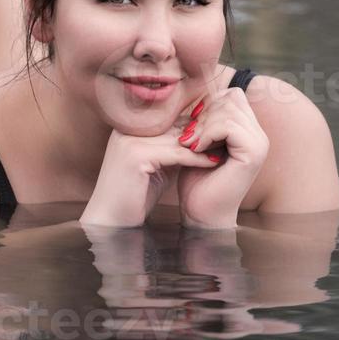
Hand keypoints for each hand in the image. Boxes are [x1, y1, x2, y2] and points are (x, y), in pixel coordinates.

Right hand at [79, 125, 218, 228]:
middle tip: (228, 137)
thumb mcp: (156, 166)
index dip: (196, 125)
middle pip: (173, 124)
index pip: (168, 118)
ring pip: (177, 137)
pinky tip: (214, 162)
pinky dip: (197, 158)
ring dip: (204, 143)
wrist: (110, 221)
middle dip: (203, 131)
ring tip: (226, 148)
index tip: (220, 131)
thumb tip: (200, 137)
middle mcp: (126, 129)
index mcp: (128, 128)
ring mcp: (129, 141)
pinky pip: (176, 153)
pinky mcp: (135, 156)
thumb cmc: (134, 197)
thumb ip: (172, 149)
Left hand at [177, 87, 269, 229]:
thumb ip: (205, 118)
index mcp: (249, 130)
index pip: (231, 95)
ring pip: (228, 109)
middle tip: (187, 137)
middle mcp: (259, 135)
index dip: (207, 106)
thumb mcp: (199, 141)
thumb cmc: (196, 180)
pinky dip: (207, 134)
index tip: (190, 127)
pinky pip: (228, 125)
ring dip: (202, 125)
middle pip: (230, 97)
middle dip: (203, 114)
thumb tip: (198, 89)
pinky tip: (196, 150)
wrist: (201, 213)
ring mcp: (260, 143)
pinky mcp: (254, 152)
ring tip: (190, 145)